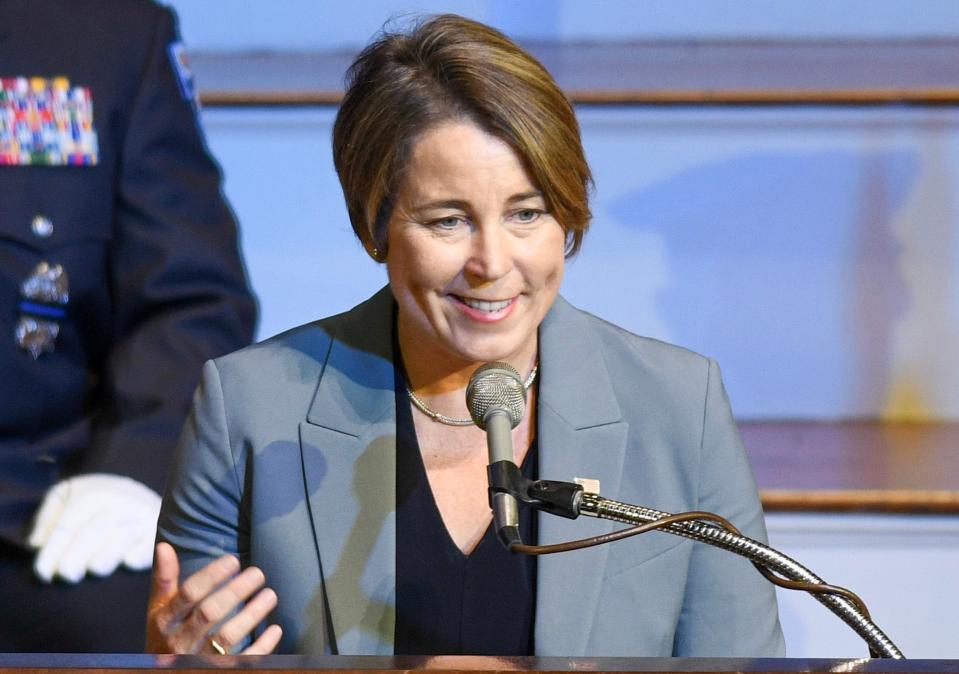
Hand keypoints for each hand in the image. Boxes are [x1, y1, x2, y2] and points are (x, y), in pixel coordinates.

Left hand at [29, 473, 160, 582]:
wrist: (138, 494)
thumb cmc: (95, 501)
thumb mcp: (68, 496)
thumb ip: (48, 517)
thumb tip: (36, 544)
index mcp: (95, 493)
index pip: (69, 525)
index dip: (52, 551)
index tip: (42, 573)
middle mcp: (120, 502)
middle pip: (92, 533)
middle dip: (73, 559)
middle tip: (64, 576)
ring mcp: (141, 517)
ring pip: (119, 542)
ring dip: (100, 562)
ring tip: (90, 570)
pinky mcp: (158, 532)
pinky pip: (146, 549)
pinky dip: (136, 557)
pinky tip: (126, 562)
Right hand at [146, 542, 281, 653]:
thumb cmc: (165, 637)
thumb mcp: (159, 611)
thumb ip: (164, 581)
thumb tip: (164, 546)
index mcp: (165, 622)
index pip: (188, 594)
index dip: (211, 575)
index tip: (233, 560)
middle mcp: (179, 642)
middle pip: (209, 613)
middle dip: (235, 591)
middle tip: (258, 573)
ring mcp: (197, 661)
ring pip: (227, 637)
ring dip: (251, 614)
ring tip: (270, 595)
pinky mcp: (216, 673)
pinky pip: (242, 661)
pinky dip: (261, 646)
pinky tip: (275, 629)